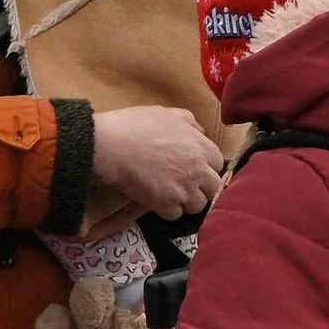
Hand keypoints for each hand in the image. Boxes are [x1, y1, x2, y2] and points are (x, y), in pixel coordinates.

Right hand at [88, 106, 224, 217]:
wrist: (111, 146)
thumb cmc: (135, 126)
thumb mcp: (166, 114)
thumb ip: (188, 122)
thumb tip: (200, 132)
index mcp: (200, 146)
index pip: (217, 163)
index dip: (205, 167)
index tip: (193, 169)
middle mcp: (198, 169)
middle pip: (212, 187)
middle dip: (200, 188)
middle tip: (183, 185)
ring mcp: (184, 188)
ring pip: (197, 205)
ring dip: (185, 202)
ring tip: (169, 195)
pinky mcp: (167, 204)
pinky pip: (175, 214)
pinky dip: (166, 210)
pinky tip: (155, 201)